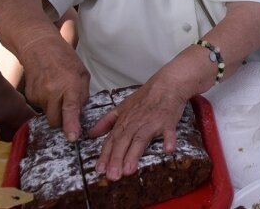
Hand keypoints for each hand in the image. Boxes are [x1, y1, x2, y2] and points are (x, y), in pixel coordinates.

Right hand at [18, 34, 89, 141]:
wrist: (39, 47)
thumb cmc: (65, 59)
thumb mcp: (82, 74)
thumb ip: (82, 94)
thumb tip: (79, 113)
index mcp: (69, 85)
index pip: (70, 109)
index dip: (71, 125)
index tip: (72, 138)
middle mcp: (52, 93)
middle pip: (56, 121)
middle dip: (63, 120)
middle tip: (68, 109)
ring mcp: (38, 95)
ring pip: (48, 115)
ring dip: (55, 109)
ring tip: (57, 92)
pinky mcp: (29, 96)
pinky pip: (40, 107)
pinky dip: (46, 103)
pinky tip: (48, 88)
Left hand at [89, 56, 196, 179]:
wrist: (168, 83)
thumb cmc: (147, 96)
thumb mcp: (123, 106)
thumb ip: (107, 121)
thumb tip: (91, 134)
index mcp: (125, 121)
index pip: (112, 140)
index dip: (105, 155)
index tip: (99, 170)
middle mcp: (136, 123)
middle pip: (124, 142)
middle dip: (117, 159)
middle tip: (112, 176)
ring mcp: (152, 122)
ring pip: (141, 139)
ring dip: (134, 154)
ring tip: (128, 170)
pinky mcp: (168, 121)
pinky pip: (168, 132)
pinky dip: (169, 140)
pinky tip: (168, 150)